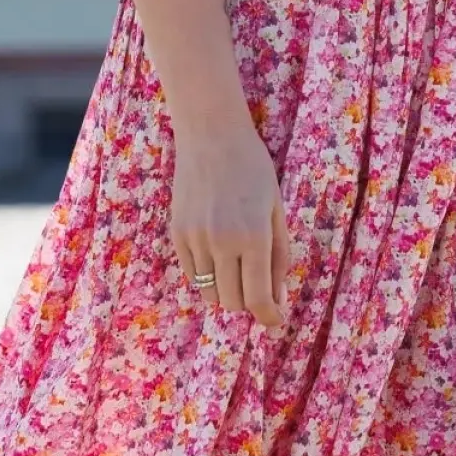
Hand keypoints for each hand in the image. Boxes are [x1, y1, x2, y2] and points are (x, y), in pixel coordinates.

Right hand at [170, 118, 291, 332]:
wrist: (211, 134)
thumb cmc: (252, 168)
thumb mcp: (276, 210)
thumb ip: (278, 256)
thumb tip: (276, 299)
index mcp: (253, 237)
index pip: (258, 299)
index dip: (268, 317)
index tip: (274, 320)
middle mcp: (222, 243)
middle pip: (233, 302)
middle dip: (248, 301)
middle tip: (257, 285)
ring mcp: (195, 239)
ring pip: (210, 293)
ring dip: (226, 289)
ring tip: (236, 265)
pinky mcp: (177, 234)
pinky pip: (192, 275)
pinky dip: (207, 275)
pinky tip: (217, 253)